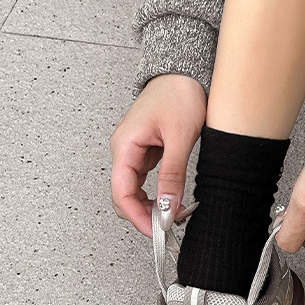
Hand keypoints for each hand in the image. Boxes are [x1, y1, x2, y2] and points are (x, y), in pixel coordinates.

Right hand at [110, 74, 206, 236]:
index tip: (156, 232)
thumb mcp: (180, 138)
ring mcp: (133, 152)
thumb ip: (173, 174)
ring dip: (151, 208)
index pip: (121, 193)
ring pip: (134, 192)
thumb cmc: (178, 94)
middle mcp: (124, 150)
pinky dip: (156, 195)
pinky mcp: (145, 152)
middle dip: (144, 216)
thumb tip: (168, 207)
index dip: (137, 217)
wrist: (183, 73)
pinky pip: (144, 182)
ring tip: (175, 215)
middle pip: (123, 196)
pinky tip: (172, 201)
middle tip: (169, 227)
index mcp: (125, 145)